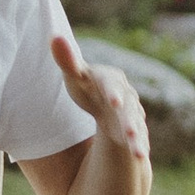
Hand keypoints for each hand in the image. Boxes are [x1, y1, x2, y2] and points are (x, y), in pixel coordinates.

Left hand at [53, 33, 152, 167]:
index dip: (113, 92)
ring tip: (138, 153)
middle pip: (128, 107)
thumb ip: (67, 59)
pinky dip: (140, 148)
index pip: (111, 84)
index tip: (114, 102)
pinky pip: (139, 140)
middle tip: (129, 132)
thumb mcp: (76, 75)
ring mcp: (131, 115)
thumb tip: (53, 37)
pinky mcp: (134, 132)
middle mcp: (125, 96)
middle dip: (129, 118)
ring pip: (135, 126)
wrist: (106, 102)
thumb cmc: (87, 86)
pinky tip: (141, 156)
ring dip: (137, 138)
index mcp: (109, 80)